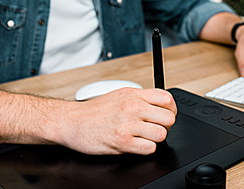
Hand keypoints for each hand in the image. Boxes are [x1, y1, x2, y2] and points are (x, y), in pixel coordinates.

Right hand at [58, 88, 176, 154]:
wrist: (72, 122)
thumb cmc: (95, 111)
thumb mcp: (120, 95)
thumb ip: (141, 98)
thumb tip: (160, 105)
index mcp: (134, 94)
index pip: (167, 99)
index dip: (171, 110)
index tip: (166, 115)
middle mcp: (133, 107)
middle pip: (169, 118)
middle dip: (165, 126)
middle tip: (154, 128)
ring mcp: (128, 124)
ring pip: (161, 135)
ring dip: (155, 139)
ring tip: (144, 137)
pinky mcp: (122, 142)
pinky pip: (149, 148)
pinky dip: (145, 149)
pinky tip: (136, 144)